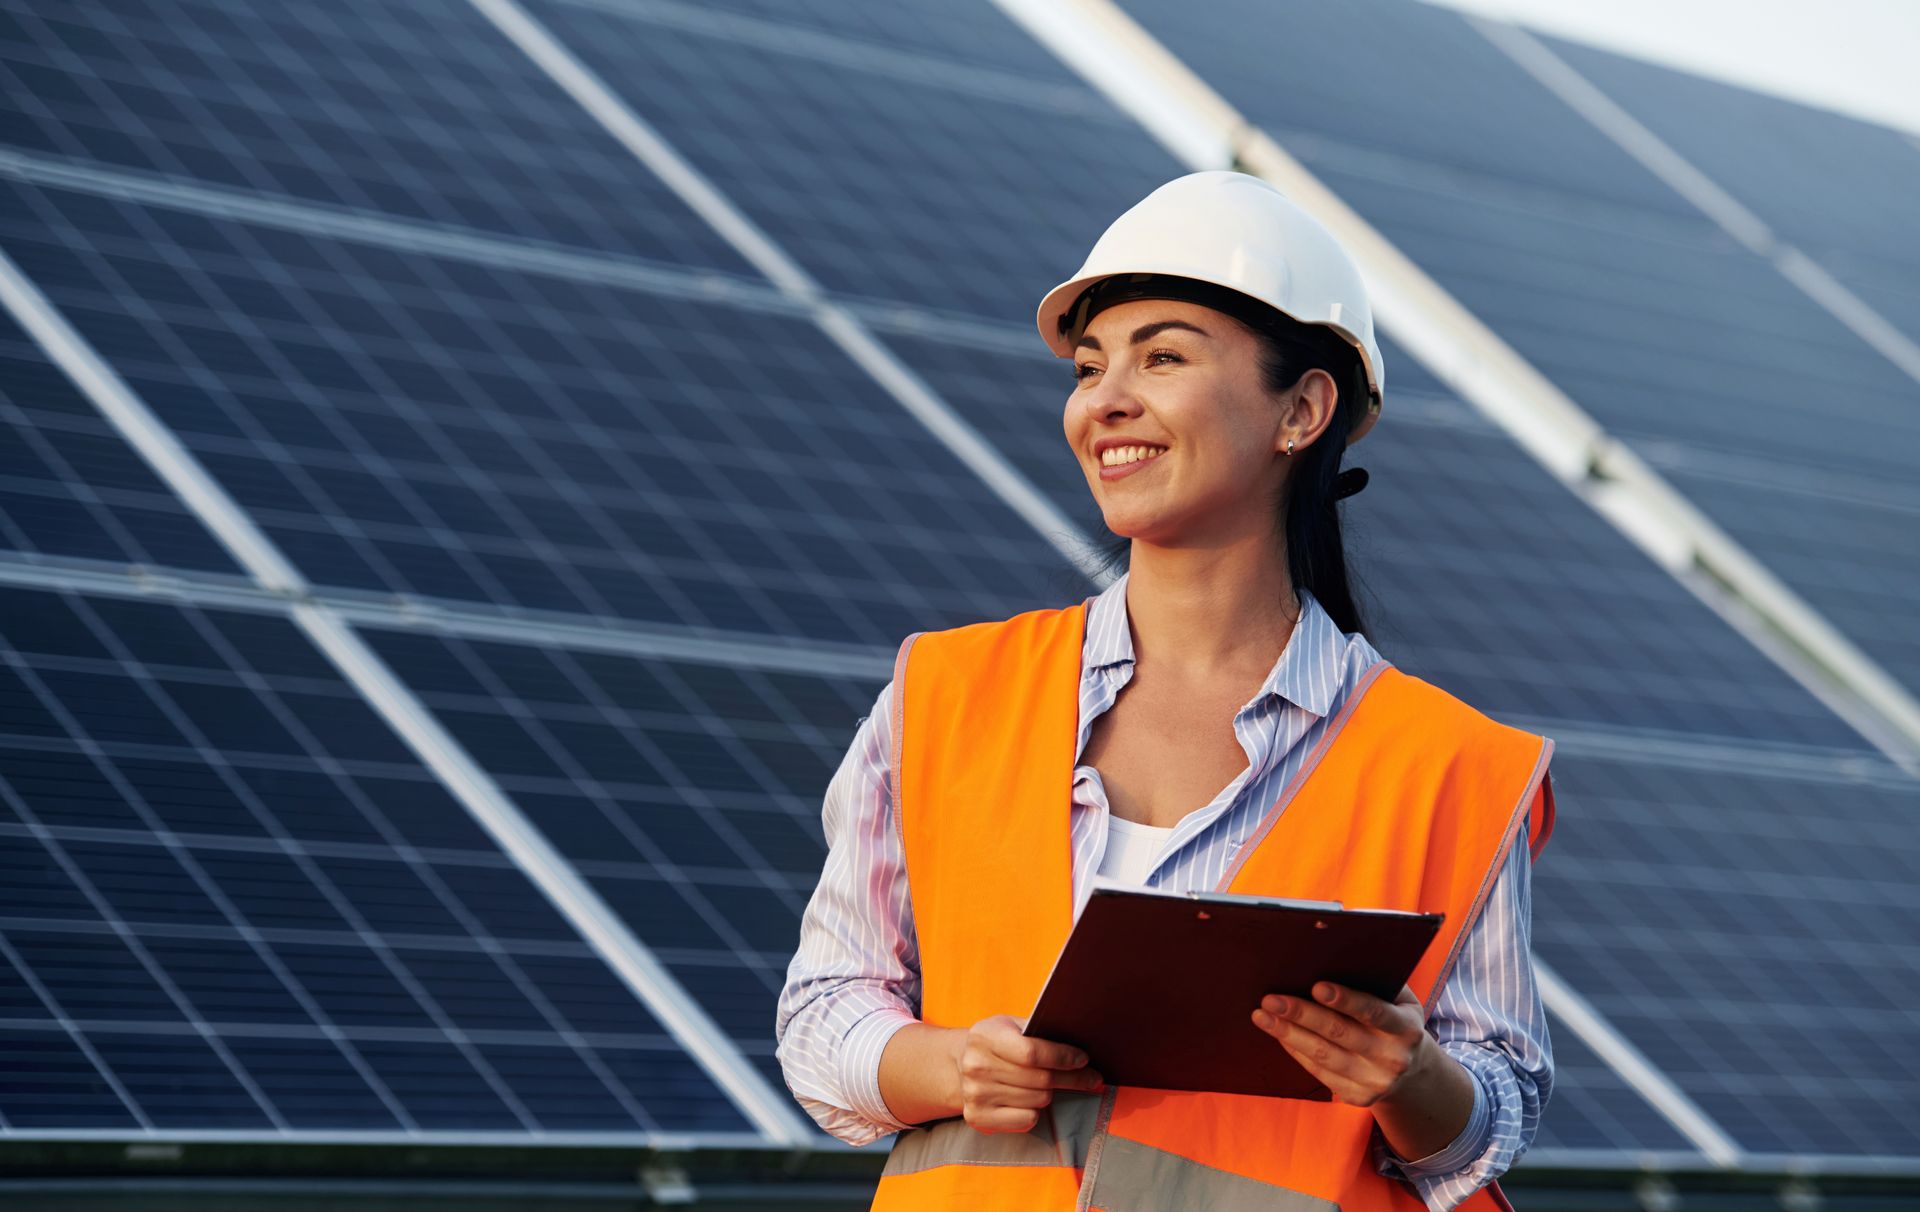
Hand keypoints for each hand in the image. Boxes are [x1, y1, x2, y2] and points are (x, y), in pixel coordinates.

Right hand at [954, 1014, 1104, 1133]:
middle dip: (1071, 1078)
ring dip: (1050, 1093)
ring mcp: (975, 1094)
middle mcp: (976, 1066)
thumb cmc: (998, 1043)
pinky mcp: (978, 1118)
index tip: (1083, 1060)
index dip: (1063, 1057)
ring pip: (1037, 1100)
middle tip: (1091, 1077)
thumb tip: (1080, 1050)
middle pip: (1040, 1079)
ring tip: (1050, 1085)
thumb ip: (1039, 1032)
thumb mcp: (1011, 1026)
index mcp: (985, 1036)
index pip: (1032, 1053)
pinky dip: (1035, 1111)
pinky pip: (1027, 1119)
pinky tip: (1029, 1100)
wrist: (960, 1066)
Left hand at [1250, 982, 1436, 1107]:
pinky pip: (1319, 1072)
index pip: (1374, 1012)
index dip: (1346, 1000)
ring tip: (1262, 1016)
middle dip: (1302, 1014)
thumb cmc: (1395, 1020)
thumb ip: (1375, 980)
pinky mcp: (1357, 1097)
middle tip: (1271, 999)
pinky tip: (1279, 1033)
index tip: (1316, 986)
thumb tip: (1336, 955)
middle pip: (1340, 1034)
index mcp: (1406, 1029)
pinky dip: (1295, 1051)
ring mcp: (1375, 1081)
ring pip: (1324, 1055)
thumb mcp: (1399, 1001)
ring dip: (1288, 1034)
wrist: (1413, 1072)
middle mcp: (1393, 1058)